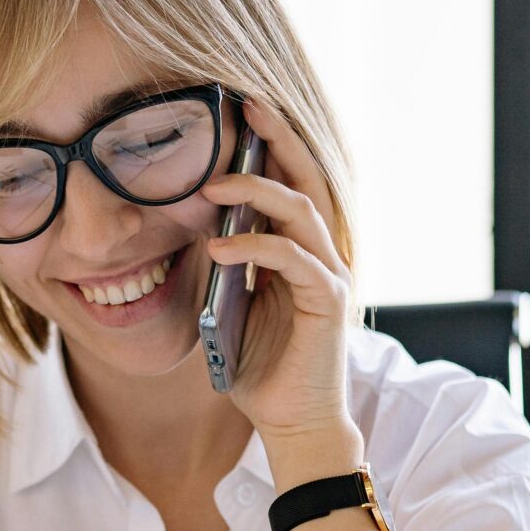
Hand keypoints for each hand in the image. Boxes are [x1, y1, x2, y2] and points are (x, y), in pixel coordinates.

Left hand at [201, 96, 353, 446]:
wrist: (292, 423)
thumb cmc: (262, 368)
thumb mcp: (234, 306)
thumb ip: (228, 267)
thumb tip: (201, 227)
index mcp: (301, 250)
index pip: (290, 183)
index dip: (271, 145)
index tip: (239, 111)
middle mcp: (322, 254)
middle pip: (306, 179)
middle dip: (277, 139)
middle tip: (244, 107)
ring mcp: (329, 275)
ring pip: (300, 210)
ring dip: (255, 192)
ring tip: (211, 186)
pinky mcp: (327, 301)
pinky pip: (293, 258)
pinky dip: (256, 246)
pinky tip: (220, 246)